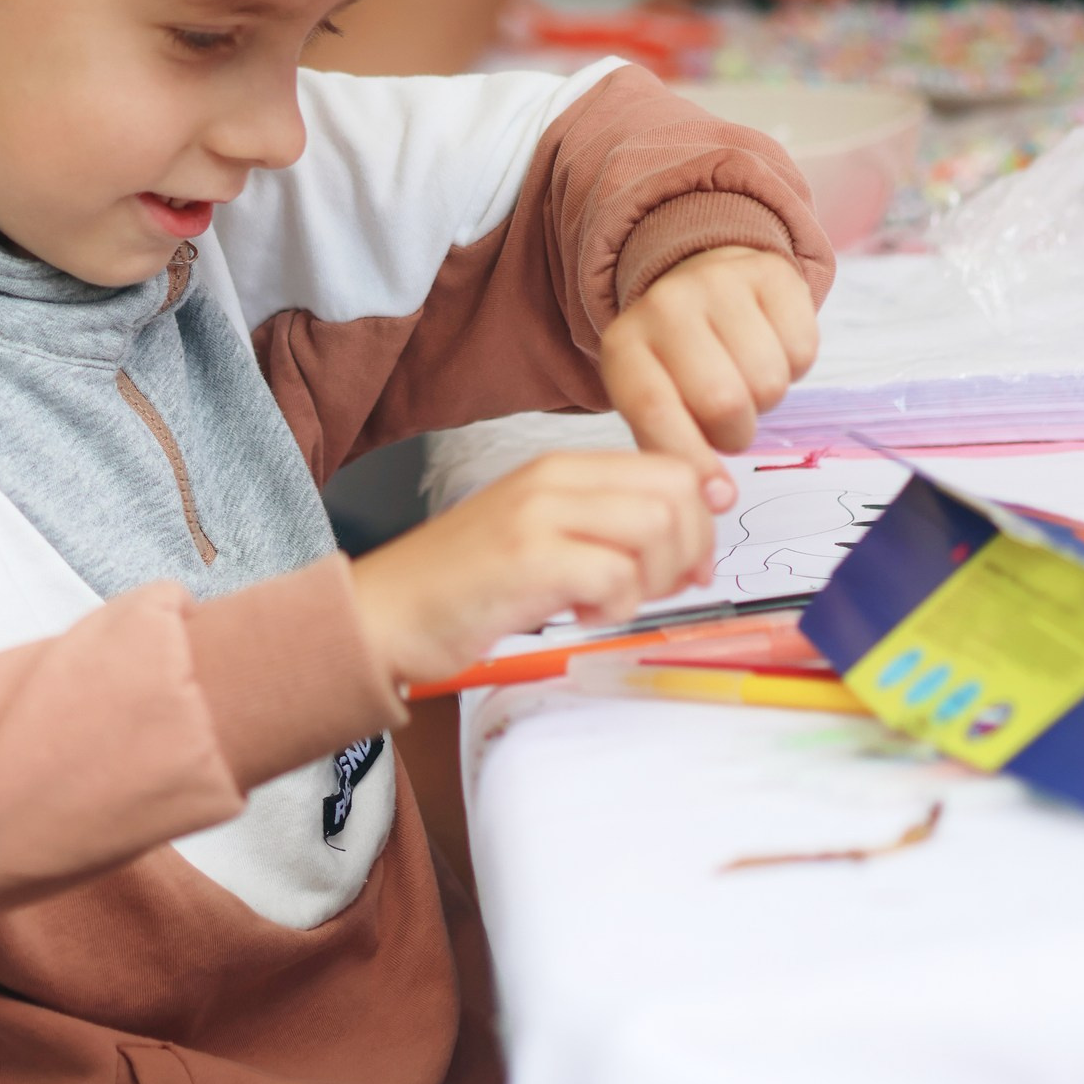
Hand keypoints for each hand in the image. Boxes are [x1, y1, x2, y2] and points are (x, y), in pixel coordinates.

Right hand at [348, 452, 711, 688]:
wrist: (384, 612)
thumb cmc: (465, 586)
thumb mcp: (541, 536)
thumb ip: (606, 525)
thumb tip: (692, 540)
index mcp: (561, 468)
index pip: (672, 468)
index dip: (699, 521)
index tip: (687, 565)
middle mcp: (553, 478)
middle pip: (676, 493)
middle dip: (688, 553)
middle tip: (657, 592)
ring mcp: (538, 514)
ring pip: (656, 528)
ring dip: (652, 581)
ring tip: (611, 603)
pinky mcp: (528, 558)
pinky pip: (616, 575)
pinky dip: (615, 609)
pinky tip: (580, 616)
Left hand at [600, 246, 818, 510]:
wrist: (698, 274)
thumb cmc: (676, 359)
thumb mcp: (653, 396)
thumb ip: (674, 449)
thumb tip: (720, 499)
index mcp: (625, 345)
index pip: (654, 410)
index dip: (691, 459)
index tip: (719, 495)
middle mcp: (664, 305)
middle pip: (722, 402)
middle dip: (735, 430)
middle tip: (729, 418)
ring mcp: (717, 282)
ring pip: (769, 381)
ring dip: (766, 397)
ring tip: (744, 377)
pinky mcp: (770, 272)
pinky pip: (802, 349)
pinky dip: (794, 363)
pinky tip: (769, 345)